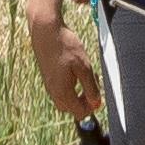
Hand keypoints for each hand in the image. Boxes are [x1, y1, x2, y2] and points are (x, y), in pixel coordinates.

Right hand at [17, 0, 96, 119]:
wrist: (45, 31)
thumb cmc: (64, 46)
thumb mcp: (84, 66)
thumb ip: (91, 87)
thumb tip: (96, 103)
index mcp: (63, 92)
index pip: (80, 113)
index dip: (92, 107)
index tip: (99, 93)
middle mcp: (54, 92)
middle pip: (72, 109)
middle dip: (85, 100)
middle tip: (92, 83)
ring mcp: (50, 85)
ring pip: (67, 99)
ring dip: (78, 92)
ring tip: (85, 74)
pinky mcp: (49, 77)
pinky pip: (61, 89)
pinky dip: (71, 85)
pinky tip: (76, 69)